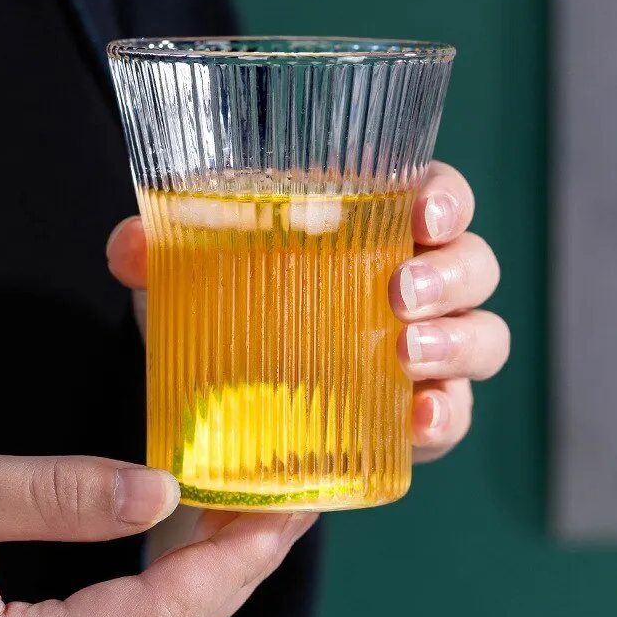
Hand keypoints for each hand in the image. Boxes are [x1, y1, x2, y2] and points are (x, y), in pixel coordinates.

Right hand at [0, 447, 315, 616]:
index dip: (240, 558)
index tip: (294, 508)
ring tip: (252, 509)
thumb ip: (58, 497)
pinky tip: (183, 535)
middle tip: (292, 499)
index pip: (168, 613)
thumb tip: (161, 490)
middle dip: (243, 563)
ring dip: (210, 569)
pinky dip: (167, 578)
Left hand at [108, 162, 507, 465]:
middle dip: (452, 275)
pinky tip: (416, 419)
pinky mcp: (419, 407)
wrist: (231, 396)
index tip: (419, 214)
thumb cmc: (232, 310)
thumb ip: (162, 255)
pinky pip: (458, 409)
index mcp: (376, 229)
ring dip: (458, 342)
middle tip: (398, 294)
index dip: (444, 199)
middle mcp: (416, 281)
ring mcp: (426, 347)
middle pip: (474, 264)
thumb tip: (132, 244)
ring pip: (485, 334)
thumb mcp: (193, 279)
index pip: (437, 196)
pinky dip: (447, 413)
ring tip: (406, 354)